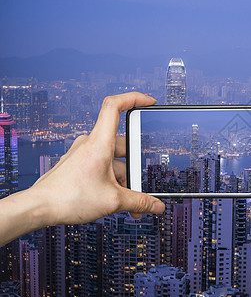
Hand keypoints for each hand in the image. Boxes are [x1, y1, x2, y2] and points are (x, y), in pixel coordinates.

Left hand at [32, 92, 164, 225]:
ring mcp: (83, 154)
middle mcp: (90, 144)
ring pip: (114, 160)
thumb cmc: (67, 198)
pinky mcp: (79, 165)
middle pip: (123, 145)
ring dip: (124, 180)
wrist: (39, 208)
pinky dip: (112, 182)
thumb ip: (139, 202)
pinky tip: (115, 199)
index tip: (149, 102)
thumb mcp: (113, 201)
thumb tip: (156, 205)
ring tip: (128, 202)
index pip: (115, 106)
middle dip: (135, 168)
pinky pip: (103, 167)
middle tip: (140, 186)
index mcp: (99, 143)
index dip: (134, 98)